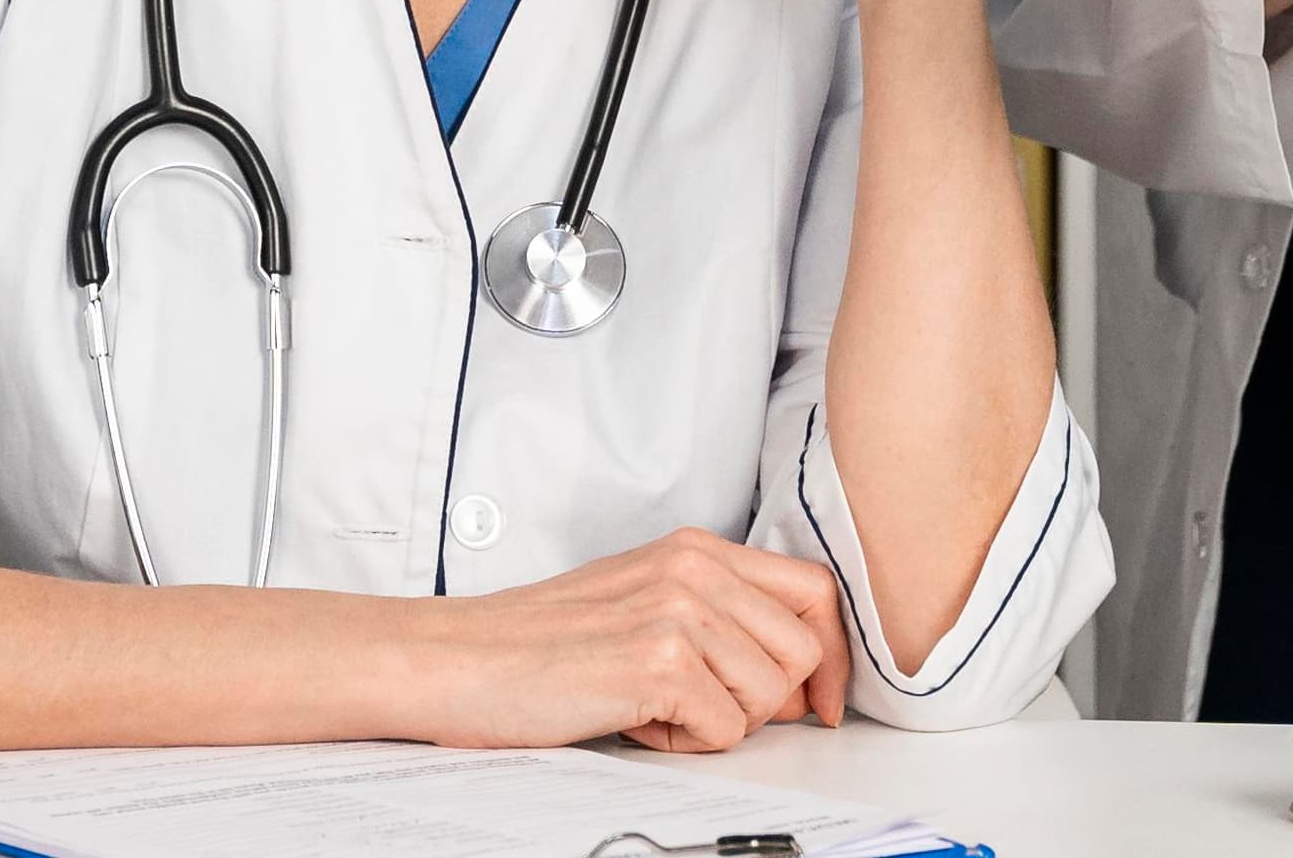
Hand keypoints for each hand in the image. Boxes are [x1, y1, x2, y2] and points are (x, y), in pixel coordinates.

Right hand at [420, 529, 847, 752]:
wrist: (460, 660)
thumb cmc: (541, 642)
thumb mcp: (643, 599)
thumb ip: (719, 616)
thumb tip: (799, 676)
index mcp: (696, 549)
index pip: (814, 590)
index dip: (832, 655)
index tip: (822, 702)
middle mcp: (695, 569)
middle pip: (805, 650)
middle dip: (771, 701)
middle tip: (707, 711)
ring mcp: (679, 611)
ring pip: (772, 695)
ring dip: (722, 722)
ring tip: (659, 710)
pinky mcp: (659, 661)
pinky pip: (727, 730)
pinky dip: (689, 744)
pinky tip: (639, 722)